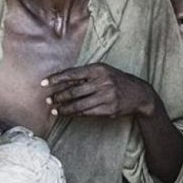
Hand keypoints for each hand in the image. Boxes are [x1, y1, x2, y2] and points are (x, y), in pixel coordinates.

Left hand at [41, 63, 157, 117]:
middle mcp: (102, 81)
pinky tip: (67, 114)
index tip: (43, 83)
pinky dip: (75, 113)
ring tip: (54, 110)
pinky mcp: (109, 109)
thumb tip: (61, 81)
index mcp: (98, 69)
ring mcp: (106, 96)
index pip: (72, 73)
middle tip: (48, 100)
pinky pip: (87, 112)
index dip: (56, 79)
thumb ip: (85, 75)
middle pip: (73, 90)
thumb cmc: (116, 80)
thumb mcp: (103, 72)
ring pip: (79, 103)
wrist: (139, 93)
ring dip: (64, 108)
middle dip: (58, 96)